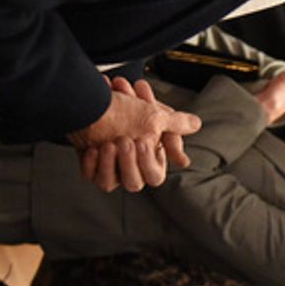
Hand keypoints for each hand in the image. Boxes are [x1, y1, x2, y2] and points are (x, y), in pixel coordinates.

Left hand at [68, 77, 200, 191]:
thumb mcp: (154, 115)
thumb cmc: (122, 109)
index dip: (149, 161)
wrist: (88, 101)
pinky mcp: (90, 166)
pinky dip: (92, 164)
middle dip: (128, 163)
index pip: (155, 174)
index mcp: (147, 159)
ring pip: (110, 183)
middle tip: (124, 141)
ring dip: (109, 164)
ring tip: (107, 144)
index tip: (142, 142)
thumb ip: (177, 123)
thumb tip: (196, 124)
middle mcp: (129, 165)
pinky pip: (91, 176)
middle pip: (134, 183)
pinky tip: (93, 149)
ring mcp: (109, 167)